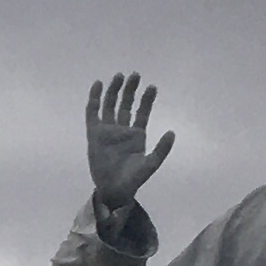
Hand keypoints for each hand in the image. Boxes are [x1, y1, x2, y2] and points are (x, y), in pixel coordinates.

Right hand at [85, 72, 172, 215]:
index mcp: (137, 135)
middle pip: (126, 104)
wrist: (113, 190)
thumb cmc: (133, 179)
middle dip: (130, 89)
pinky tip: (97, 85)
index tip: (152, 87)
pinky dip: (94, 99)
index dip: (147, 99)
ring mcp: (107, 130)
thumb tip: (172, 132)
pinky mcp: (94, 134)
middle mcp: (122, 129)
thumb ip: (162, 149)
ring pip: (110, 105)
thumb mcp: (151, 164)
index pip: (142, 112)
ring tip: (120, 76)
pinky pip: (92, 113)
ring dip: (114, 90)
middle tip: (135, 75)